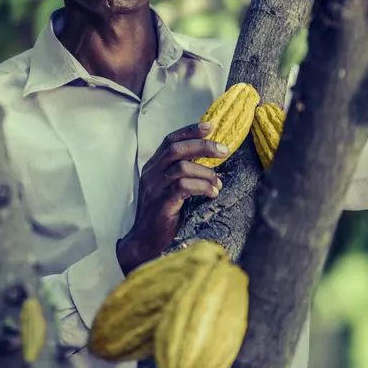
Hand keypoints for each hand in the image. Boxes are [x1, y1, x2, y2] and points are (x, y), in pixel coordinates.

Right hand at [116, 122, 228, 274]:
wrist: (144, 242)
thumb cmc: (161, 215)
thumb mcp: (169, 189)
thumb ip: (182, 174)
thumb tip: (210, 160)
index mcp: (153, 167)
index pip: (170, 141)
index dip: (190, 131)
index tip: (210, 126)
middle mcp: (151, 174)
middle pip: (176, 149)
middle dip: (203, 146)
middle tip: (224, 150)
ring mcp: (154, 189)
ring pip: (181, 168)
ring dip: (206, 173)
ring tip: (218, 183)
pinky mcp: (161, 204)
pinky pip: (183, 188)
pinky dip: (201, 187)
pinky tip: (212, 193)